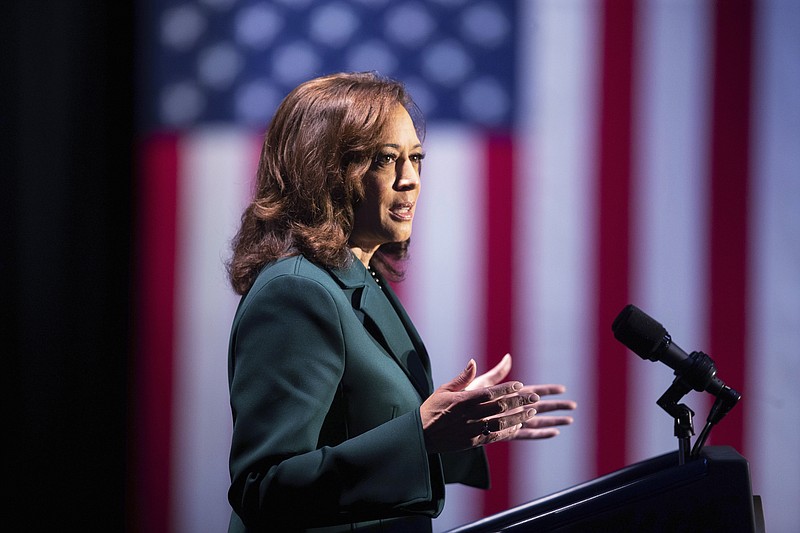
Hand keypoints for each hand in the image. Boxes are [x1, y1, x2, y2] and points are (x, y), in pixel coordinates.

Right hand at [420, 359, 538, 453]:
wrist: (421, 435)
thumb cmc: (432, 409)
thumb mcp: (444, 389)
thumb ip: (463, 377)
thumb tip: (474, 361)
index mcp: (463, 400)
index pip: (490, 392)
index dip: (507, 388)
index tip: (520, 384)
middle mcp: (470, 415)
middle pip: (500, 407)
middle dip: (519, 402)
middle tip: (534, 398)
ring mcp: (472, 430)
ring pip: (501, 423)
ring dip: (519, 417)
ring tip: (531, 412)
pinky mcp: (473, 442)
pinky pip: (496, 437)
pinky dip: (509, 431)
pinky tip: (518, 426)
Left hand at [467, 354, 576, 439]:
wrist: (447, 420)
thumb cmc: (460, 400)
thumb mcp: (479, 384)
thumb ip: (495, 374)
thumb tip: (509, 357)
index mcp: (507, 395)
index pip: (532, 391)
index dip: (547, 390)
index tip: (562, 389)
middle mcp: (511, 409)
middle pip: (539, 407)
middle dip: (556, 406)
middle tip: (574, 406)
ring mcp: (509, 422)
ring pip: (536, 422)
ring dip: (553, 421)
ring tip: (570, 421)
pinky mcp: (505, 433)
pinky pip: (525, 435)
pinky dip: (539, 434)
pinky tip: (553, 433)